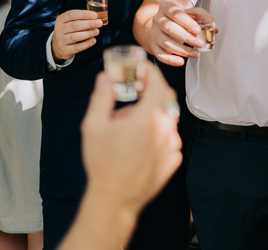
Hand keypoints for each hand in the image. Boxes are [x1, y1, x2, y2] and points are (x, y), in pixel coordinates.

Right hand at [53, 9, 102, 60]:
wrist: (58, 46)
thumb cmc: (69, 31)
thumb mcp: (70, 22)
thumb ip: (81, 19)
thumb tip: (97, 18)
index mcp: (61, 19)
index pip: (72, 14)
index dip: (84, 14)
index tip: (95, 15)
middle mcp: (59, 29)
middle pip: (74, 25)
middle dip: (89, 24)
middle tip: (99, 23)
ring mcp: (61, 40)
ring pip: (75, 37)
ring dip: (88, 33)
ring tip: (97, 31)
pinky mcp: (65, 50)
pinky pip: (77, 47)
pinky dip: (87, 44)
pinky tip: (93, 40)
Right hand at [81, 62, 182, 213]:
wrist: (115, 199)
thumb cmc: (103, 164)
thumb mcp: (94, 125)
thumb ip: (101, 97)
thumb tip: (106, 78)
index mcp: (148, 117)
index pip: (157, 82)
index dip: (149, 71)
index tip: (141, 67)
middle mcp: (166, 129)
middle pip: (166, 97)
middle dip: (153, 88)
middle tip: (137, 87)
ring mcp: (172, 145)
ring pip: (167, 117)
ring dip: (153, 112)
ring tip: (129, 123)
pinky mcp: (173, 159)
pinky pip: (168, 136)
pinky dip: (157, 131)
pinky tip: (139, 140)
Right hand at [147, 2, 207, 66]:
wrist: (164, 23)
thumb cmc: (180, 18)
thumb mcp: (192, 13)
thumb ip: (204, 17)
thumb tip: (213, 27)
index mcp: (167, 7)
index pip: (176, 13)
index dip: (187, 22)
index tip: (198, 30)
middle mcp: (158, 20)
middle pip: (170, 28)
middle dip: (187, 37)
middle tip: (200, 43)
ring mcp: (154, 33)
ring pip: (166, 43)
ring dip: (182, 50)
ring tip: (195, 53)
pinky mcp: (154, 46)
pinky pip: (160, 54)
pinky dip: (171, 59)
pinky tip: (181, 61)